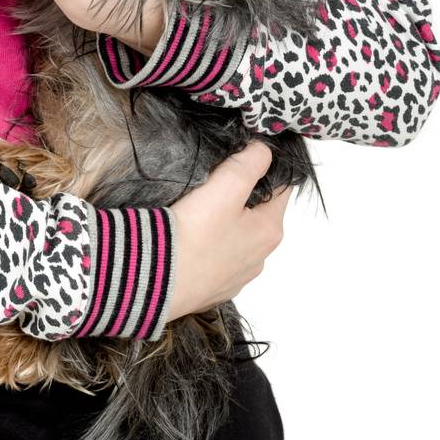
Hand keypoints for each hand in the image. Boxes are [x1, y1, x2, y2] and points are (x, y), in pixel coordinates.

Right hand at [165, 140, 291, 320]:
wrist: (156, 279)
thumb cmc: (195, 231)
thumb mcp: (226, 186)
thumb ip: (250, 162)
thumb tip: (265, 151)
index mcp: (270, 230)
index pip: (283, 188)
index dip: (267, 168)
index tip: (244, 157)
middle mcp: (261, 257)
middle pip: (260, 214)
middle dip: (245, 195)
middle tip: (217, 181)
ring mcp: (238, 277)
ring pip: (240, 237)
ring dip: (228, 223)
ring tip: (201, 211)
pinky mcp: (216, 289)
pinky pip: (220, 258)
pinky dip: (212, 246)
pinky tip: (193, 239)